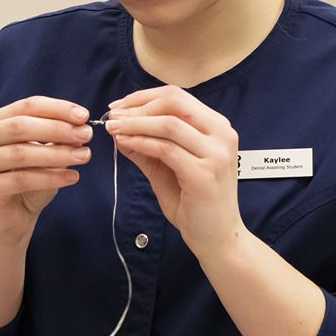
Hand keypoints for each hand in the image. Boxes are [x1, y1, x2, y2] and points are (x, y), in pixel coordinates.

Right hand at [0, 97, 92, 246]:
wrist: (12, 217)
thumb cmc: (30, 178)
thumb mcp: (47, 152)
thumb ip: (58, 138)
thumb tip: (81, 127)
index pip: (27, 106)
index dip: (57, 108)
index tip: (85, 116)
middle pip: (20, 126)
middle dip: (58, 129)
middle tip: (86, 135)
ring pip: (20, 153)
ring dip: (57, 153)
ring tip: (85, 156)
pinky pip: (20, 179)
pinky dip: (50, 177)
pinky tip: (72, 177)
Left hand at [104, 86, 241, 256]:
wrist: (217, 238)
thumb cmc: (196, 203)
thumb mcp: (168, 168)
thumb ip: (148, 147)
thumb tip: (119, 127)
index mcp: (218, 128)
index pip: (178, 97)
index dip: (144, 97)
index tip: (119, 106)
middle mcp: (222, 135)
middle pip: (175, 102)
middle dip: (138, 106)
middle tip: (113, 115)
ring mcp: (216, 153)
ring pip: (168, 123)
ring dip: (135, 123)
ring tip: (113, 128)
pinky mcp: (204, 173)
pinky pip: (166, 148)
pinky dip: (140, 142)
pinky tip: (124, 143)